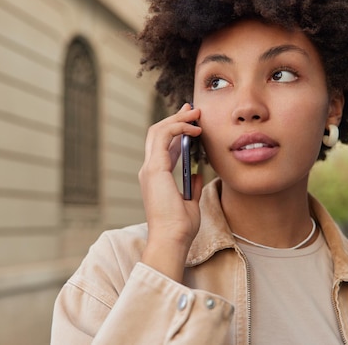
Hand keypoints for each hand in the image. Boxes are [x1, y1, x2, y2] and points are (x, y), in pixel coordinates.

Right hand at [138, 103, 202, 281]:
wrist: (171, 239)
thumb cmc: (180, 227)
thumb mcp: (191, 202)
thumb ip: (192, 186)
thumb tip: (198, 173)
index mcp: (156, 177)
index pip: (163, 146)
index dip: (176, 130)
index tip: (192, 121)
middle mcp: (149, 170)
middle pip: (158, 134)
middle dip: (176, 118)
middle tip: (193, 109)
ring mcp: (150, 169)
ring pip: (158, 131)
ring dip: (177, 119)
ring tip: (195, 113)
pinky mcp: (155, 169)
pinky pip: (164, 138)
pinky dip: (178, 128)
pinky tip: (194, 129)